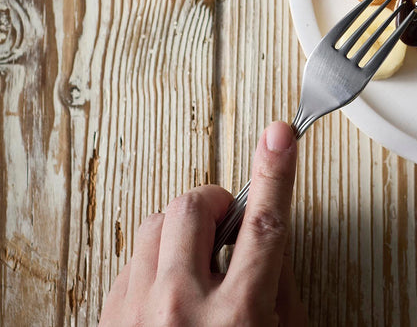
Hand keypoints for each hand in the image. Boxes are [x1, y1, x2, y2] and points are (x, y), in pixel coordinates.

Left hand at [101, 121, 306, 325]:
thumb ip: (279, 287)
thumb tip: (269, 234)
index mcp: (236, 316)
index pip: (262, 224)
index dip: (274, 172)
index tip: (280, 136)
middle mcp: (180, 309)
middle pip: (194, 210)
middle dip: (215, 206)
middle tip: (227, 226)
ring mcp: (137, 314)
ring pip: (153, 227)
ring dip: (182, 235)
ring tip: (199, 263)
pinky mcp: (108, 319)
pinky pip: (129, 263)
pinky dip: (156, 265)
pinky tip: (173, 290)